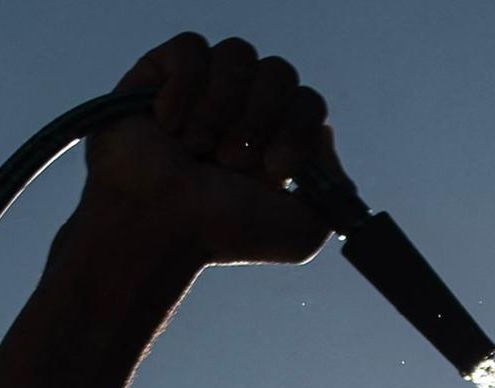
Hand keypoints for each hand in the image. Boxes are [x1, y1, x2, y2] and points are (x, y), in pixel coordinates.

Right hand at [77, 34, 333, 270]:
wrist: (159, 229)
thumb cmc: (222, 232)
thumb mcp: (301, 230)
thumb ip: (335, 191)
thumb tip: (325, 138)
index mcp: (276, 134)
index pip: (308, 102)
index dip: (296, 128)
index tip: (274, 168)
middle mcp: (243, 104)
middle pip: (280, 72)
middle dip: (259, 118)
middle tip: (231, 161)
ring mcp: (203, 85)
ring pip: (238, 54)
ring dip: (220, 108)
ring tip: (196, 147)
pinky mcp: (162, 71)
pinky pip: (192, 48)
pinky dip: (185, 89)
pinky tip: (168, 125)